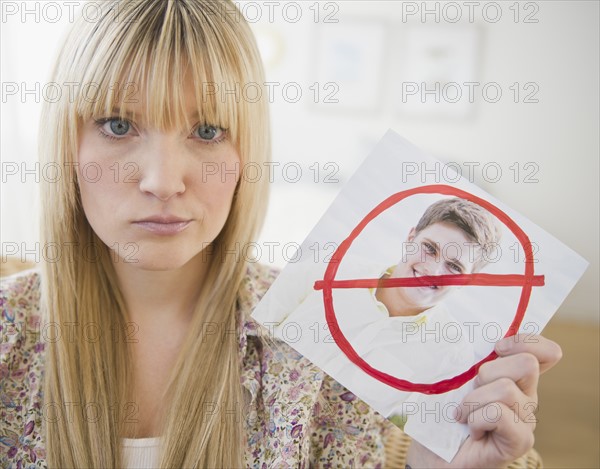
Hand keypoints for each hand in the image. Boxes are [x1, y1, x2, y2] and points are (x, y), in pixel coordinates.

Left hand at [406, 334, 561, 468]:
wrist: (431, 451)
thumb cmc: (438, 410)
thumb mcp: (448, 374)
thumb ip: (461, 352)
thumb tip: (449, 319)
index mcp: (513, 376)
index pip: (545, 351)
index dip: (525, 341)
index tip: (496, 347)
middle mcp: (525, 396)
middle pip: (526, 363)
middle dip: (488, 371)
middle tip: (470, 390)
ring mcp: (525, 420)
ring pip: (506, 389)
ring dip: (473, 400)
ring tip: (462, 414)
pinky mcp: (520, 441)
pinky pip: (500, 415)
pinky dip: (476, 419)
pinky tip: (471, 430)